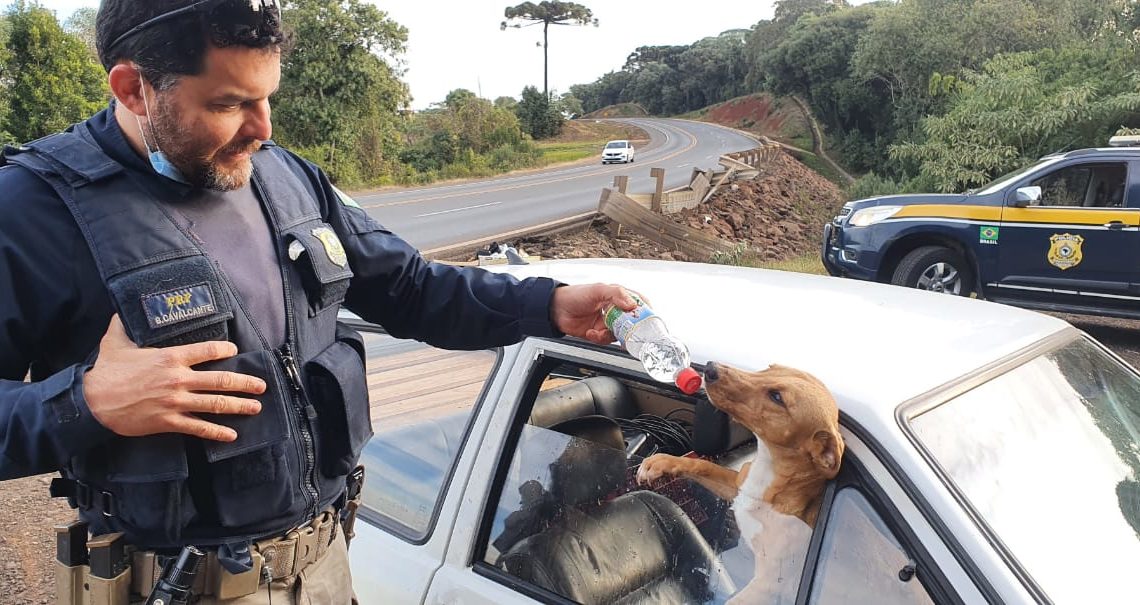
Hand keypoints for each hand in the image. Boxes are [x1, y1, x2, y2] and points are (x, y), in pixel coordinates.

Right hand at [83, 315, 265, 441]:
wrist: (92, 402)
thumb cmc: (105, 371)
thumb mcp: (115, 342)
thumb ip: (124, 325)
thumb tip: (123, 310)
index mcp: (170, 357)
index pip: (207, 350)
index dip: (224, 350)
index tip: (235, 352)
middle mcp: (178, 378)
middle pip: (220, 380)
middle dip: (245, 383)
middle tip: (261, 385)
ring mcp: (175, 401)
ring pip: (215, 404)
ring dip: (239, 406)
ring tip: (255, 407)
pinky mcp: (169, 421)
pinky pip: (198, 427)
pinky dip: (217, 432)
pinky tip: (231, 435)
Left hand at [550, 283, 640, 343]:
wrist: (555, 309)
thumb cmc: (575, 294)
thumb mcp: (598, 290)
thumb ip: (616, 294)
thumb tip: (632, 305)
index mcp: (618, 296)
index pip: (639, 303)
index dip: (646, 311)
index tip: (648, 320)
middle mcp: (615, 310)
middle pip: (632, 322)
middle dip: (630, 329)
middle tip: (627, 332)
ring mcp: (607, 323)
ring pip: (619, 334)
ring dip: (610, 335)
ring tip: (600, 331)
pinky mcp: (598, 334)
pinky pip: (606, 341)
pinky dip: (599, 338)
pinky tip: (590, 333)